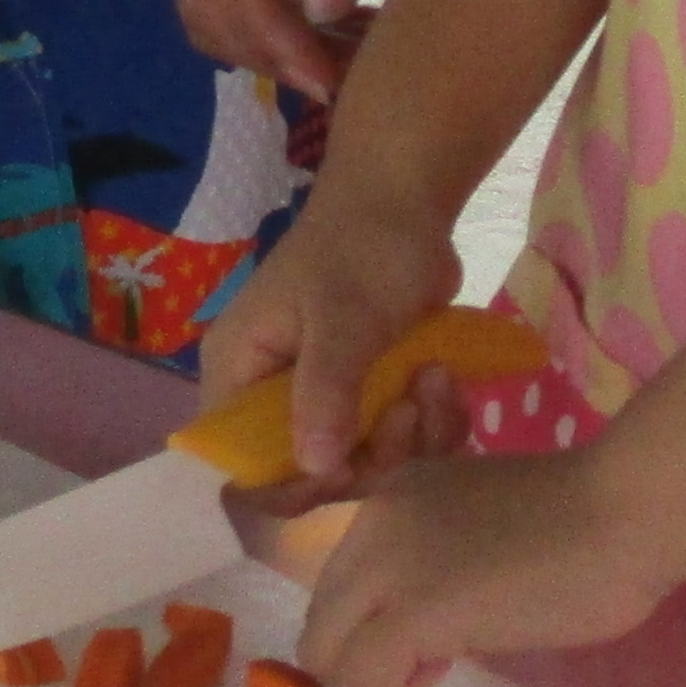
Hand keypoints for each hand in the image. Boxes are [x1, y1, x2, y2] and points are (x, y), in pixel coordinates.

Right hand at [200, 181, 467, 498]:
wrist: (406, 202)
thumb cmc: (361, 250)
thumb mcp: (343, 320)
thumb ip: (325, 394)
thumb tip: (317, 471)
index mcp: (238, 374)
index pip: (240, 462)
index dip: (291, 484)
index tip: (350, 466)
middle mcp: (273, 395)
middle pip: (313, 473)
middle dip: (373, 453)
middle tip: (408, 409)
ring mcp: (326, 396)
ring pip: (368, 460)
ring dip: (415, 435)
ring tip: (435, 379)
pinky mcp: (372, 393)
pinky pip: (402, 440)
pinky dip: (434, 422)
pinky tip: (446, 379)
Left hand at [294, 445, 685, 686]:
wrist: (624, 515)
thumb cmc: (584, 521)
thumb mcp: (482, 527)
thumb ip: (437, 558)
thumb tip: (417, 624)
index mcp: (390, 498)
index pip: (336, 584)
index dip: (374, 622)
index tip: (430, 628)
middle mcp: (371, 522)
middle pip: (319, 622)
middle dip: (368, 655)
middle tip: (435, 652)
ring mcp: (385, 564)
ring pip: (325, 654)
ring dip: (381, 675)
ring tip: (446, 655)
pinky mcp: (412, 611)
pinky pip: (365, 676)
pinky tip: (450, 663)